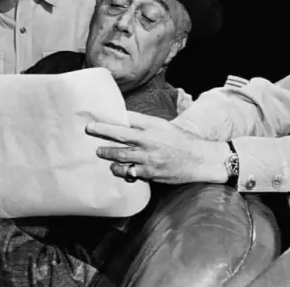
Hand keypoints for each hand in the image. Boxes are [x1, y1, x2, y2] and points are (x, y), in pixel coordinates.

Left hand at [87, 112, 230, 184]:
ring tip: (101, 152)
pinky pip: (129, 172)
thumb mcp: (165, 126)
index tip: (98, 117)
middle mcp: (148, 140)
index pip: (127, 118)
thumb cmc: (182, 140)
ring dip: (108, 154)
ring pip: (120, 156)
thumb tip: (126, 121)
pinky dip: (121, 170)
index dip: (111, 117)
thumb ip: (146, 125)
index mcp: (153, 125)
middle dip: (102, 132)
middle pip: (119, 135)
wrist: (199, 159)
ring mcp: (148, 158)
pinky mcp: (150, 173)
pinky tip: (116, 169)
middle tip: (90, 130)